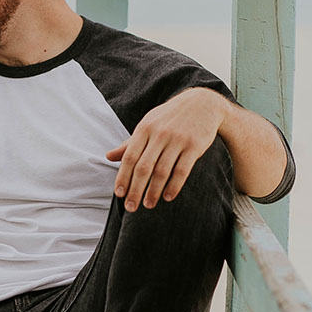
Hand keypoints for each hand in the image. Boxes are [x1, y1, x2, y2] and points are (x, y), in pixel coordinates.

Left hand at [106, 88, 226, 210]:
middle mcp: (159, 134)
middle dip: (136, 190)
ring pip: (162, 171)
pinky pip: (182, 170)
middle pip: (144, 167)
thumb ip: (130, 143)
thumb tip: (108, 157)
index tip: (119, 195)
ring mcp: (177, 140)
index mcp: (144, 129)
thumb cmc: (169, 118)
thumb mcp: (148, 125)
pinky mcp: (194, 146)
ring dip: (154, 191)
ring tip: (149, 204)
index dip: (123, 177)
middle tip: (131, 208)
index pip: (130, 157)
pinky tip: (168, 197)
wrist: (202, 103)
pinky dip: (174, 186)